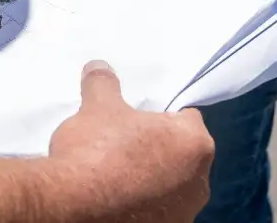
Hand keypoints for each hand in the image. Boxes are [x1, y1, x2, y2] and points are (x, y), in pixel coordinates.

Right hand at [46, 63, 212, 221]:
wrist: (76, 208)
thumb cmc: (98, 150)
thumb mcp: (97, 106)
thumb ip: (104, 83)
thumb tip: (99, 67)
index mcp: (195, 144)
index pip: (187, 117)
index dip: (161, 114)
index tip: (138, 116)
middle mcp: (200, 181)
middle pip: (182, 154)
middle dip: (158, 147)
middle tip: (125, 141)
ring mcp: (185, 213)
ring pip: (171, 185)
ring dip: (151, 177)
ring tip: (116, 171)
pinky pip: (157, 209)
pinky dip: (142, 202)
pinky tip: (115, 196)